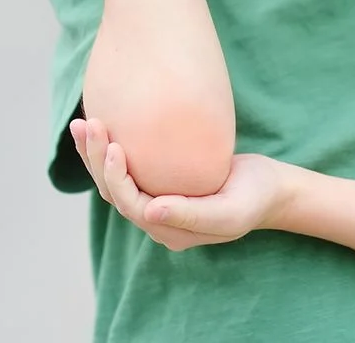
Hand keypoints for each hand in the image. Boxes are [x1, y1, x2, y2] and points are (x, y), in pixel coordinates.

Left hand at [71, 118, 292, 251]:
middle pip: (114, 192)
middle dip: (96, 160)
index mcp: (171, 230)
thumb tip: (150, 212)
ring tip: (81, 123)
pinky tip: (105, 124)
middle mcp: (157, 218)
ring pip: (116, 180)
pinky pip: (130, 168)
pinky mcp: (162, 182)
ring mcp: (158, 201)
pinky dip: (112, 149)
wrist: (272, 189)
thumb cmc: (256, 197)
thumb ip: (192, 215)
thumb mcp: (231, 210)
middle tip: (86, 124)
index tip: (115, 146)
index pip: (130, 205)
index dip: (117, 178)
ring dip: (96, 154)